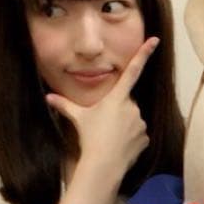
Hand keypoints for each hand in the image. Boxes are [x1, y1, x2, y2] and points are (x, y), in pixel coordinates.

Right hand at [46, 37, 158, 179]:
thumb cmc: (90, 137)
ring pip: (132, 120)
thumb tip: (48, 97)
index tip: (155, 40)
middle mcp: (132, 106)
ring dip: (124, 126)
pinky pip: (138, 136)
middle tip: (104, 126)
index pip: (132, 70)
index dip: (144, 54)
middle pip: (126, 104)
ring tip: (111, 138)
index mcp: (117, 97)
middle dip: (117, 112)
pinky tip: (119, 147)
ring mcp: (140, 122)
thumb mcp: (78, 118)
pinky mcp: (145, 138)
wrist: (104, 164)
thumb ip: (64, 105)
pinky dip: (130, 140)